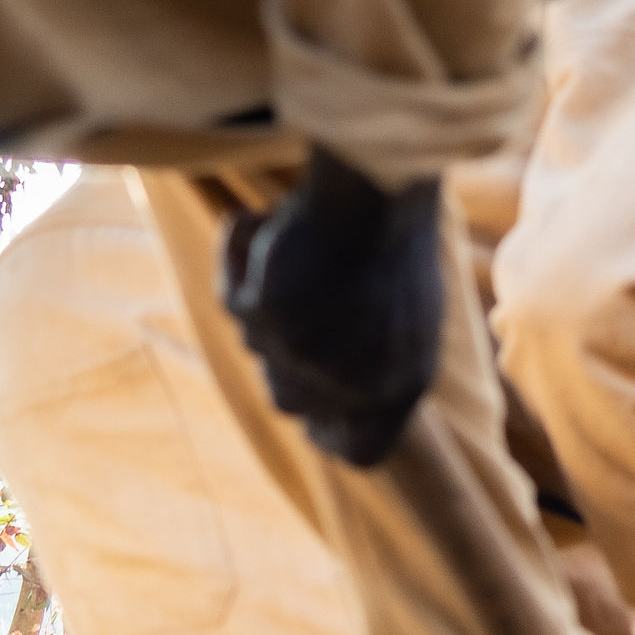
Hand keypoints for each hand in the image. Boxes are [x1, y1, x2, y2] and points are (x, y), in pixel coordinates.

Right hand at [223, 152, 446, 468]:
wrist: (376, 184)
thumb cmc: (394, 243)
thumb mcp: (403, 320)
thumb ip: (372, 373)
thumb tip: (320, 418)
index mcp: (404, 386)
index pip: (360, 451)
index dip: (329, 431)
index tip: (312, 406)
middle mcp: (358, 383)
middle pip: (289, 401)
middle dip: (286, 352)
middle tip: (300, 297)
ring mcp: (309, 354)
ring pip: (257, 354)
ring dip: (265, 305)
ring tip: (291, 253)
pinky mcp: (267, 317)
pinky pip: (231, 298)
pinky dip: (238, 259)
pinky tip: (251, 224)